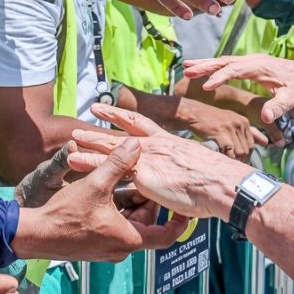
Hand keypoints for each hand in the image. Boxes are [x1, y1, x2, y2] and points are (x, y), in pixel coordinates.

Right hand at [13, 138, 188, 260]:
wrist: (34, 234)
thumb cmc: (64, 215)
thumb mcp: (95, 184)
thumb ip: (118, 162)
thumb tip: (135, 144)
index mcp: (129, 239)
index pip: (166, 236)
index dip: (178, 220)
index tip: (182, 205)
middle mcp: (122, 248)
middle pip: (148, 225)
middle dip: (149, 202)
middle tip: (146, 179)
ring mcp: (109, 248)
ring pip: (132, 224)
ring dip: (132, 203)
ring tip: (126, 179)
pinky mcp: (97, 244)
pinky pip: (117, 226)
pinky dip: (118, 209)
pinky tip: (108, 189)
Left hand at [70, 105, 250, 219]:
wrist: (221, 185)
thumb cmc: (214, 181)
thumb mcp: (195, 167)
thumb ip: (182, 168)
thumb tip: (181, 176)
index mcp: (167, 141)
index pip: (141, 122)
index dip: (123, 115)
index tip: (109, 109)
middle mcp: (155, 145)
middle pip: (122, 130)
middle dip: (104, 121)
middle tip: (87, 115)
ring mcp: (147, 158)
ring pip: (111, 147)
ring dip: (90, 142)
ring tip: (73, 139)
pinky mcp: (142, 174)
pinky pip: (109, 167)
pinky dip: (90, 162)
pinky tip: (74, 160)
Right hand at [176, 97, 266, 160]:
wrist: (193, 113)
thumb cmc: (212, 120)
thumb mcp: (232, 122)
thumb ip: (250, 132)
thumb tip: (266, 142)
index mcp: (244, 122)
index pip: (252, 145)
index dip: (246, 155)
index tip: (239, 160)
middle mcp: (239, 124)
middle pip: (247, 150)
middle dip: (240, 159)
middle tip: (230, 162)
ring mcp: (230, 128)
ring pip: (240, 152)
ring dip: (233, 160)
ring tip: (225, 159)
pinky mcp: (221, 133)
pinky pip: (229, 152)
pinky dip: (226, 157)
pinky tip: (220, 156)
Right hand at [183, 54, 293, 123]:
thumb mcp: (290, 99)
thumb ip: (277, 108)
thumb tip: (264, 118)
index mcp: (259, 66)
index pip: (234, 70)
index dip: (219, 78)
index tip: (206, 86)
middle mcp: (251, 60)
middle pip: (224, 61)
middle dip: (204, 66)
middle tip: (186, 70)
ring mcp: (249, 61)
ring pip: (223, 61)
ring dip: (205, 64)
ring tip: (186, 67)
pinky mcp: (248, 64)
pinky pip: (227, 64)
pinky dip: (213, 66)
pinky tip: (202, 70)